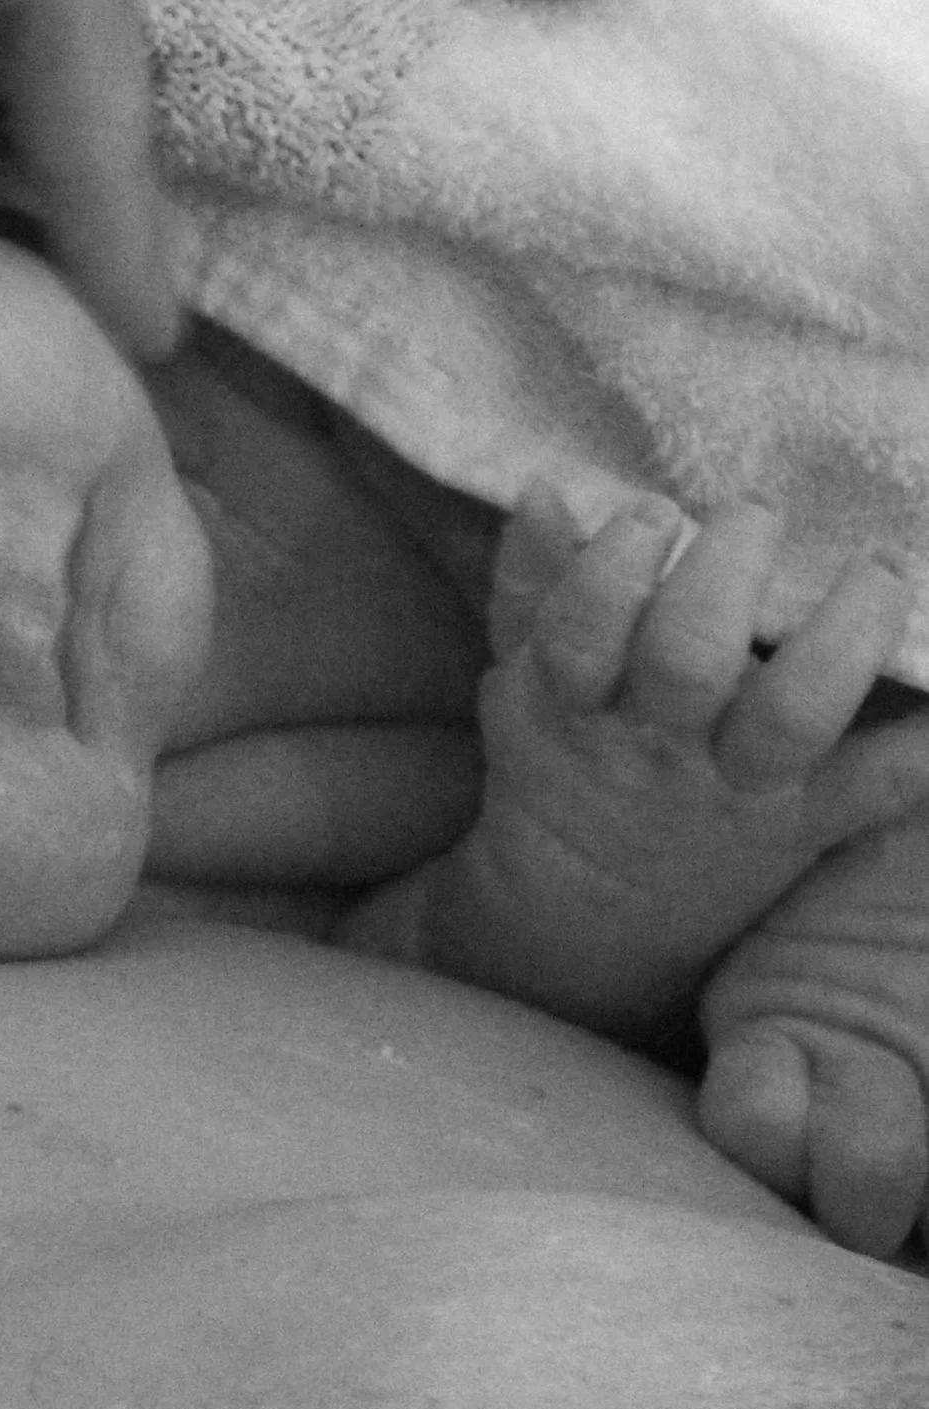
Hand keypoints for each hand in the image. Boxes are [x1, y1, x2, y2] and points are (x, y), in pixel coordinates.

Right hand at [446, 484, 928, 1031]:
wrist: (589, 919)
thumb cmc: (565, 758)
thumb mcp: (521, 676)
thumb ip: (534, 582)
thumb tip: (549, 489)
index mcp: (575, 701)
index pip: (583, 633)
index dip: (615, 571)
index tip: (654, 512)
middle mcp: (659, 743)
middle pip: (689, 661)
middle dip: (727, 577)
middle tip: (756, 511)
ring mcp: (739, 785)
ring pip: (796, 714)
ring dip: (844, 634)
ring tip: (879, 567)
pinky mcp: (808, 820)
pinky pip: (880, 786)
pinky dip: (925, 750)